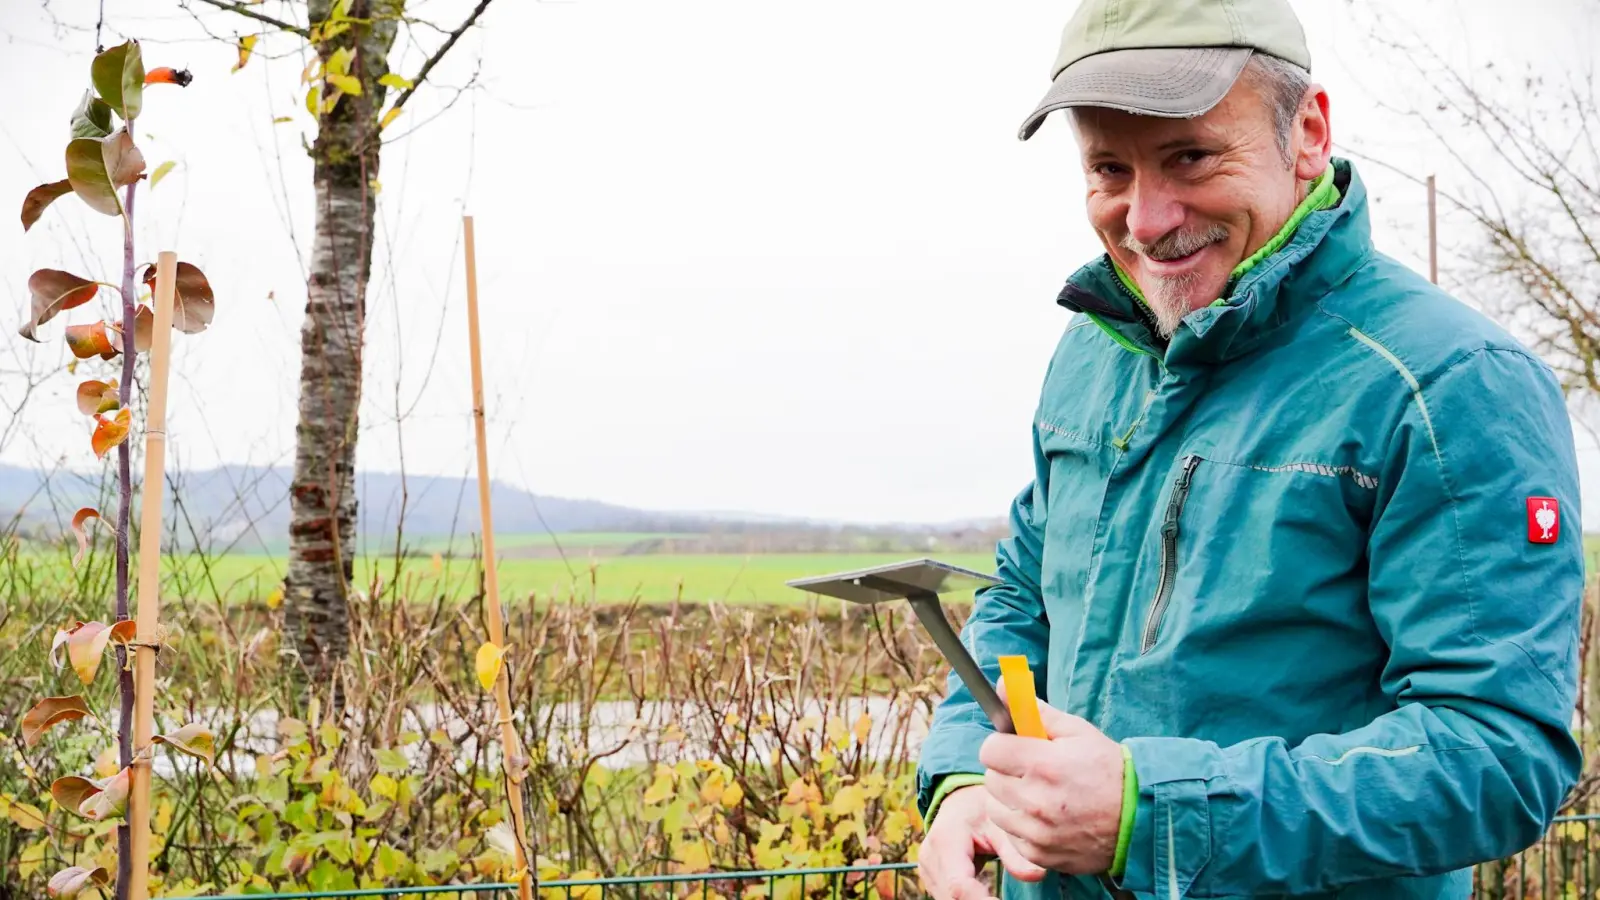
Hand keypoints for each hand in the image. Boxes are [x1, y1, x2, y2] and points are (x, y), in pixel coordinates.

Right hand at [917, 783, 1046, 899]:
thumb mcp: (1000, 825)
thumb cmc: (982, 810)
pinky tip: (986, 898)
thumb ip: (1015, 852)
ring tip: (997, 898)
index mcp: (947, 840)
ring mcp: (927, 869)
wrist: (960, 802)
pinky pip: (947, 897)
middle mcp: (930, 856)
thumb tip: (1037, 875)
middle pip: (952, 897)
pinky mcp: (931, 877)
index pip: (959, 885)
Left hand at [978, 682, 1126, 875]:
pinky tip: (1043, 817)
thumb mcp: (1078, 732)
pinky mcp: (1039, 855)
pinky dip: (1020, 826)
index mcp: (1043, 764)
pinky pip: (1010, 835)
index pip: (990, 750)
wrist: (1139, 819)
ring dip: (1008, 799)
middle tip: (1030, 770)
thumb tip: (1004, 685)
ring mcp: (1036, 832)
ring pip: (995, 809)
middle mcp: (1035, 800)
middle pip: (990, 779)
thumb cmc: (1108, 771)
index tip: (1016, 748)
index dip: (1002, 745)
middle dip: (1006, 771)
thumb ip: (1037, 711)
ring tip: (1035, 794)